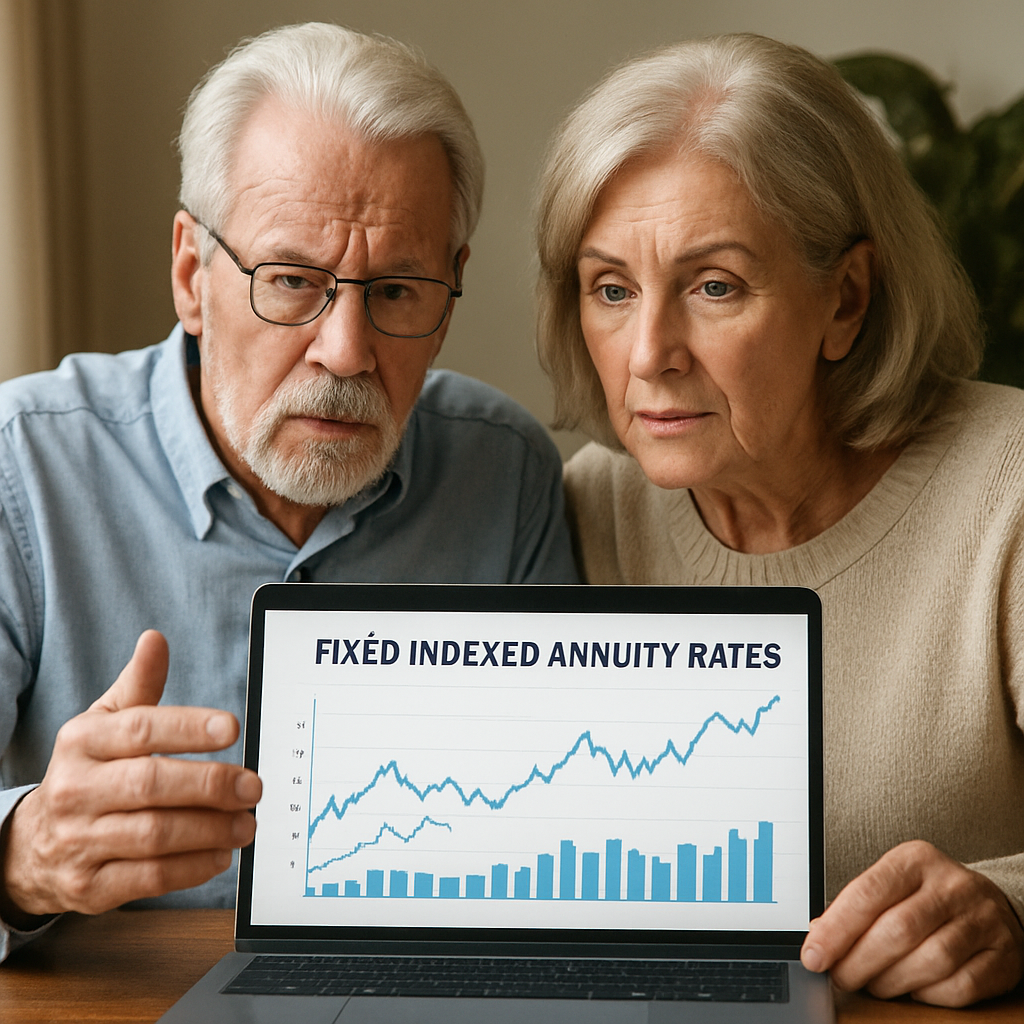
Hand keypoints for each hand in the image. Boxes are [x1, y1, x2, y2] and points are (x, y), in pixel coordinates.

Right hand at [0, 630, 261, 919]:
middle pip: (150, 784)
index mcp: (82, 742)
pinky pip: (149, 878)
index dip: (188, 727)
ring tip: (246, 823)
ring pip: (154, 835)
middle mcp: (76, 790)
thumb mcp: (104, 724)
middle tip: (253, 786)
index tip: (232, 727)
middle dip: (210, 784)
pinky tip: (220, 854)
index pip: (140, 729)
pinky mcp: (90, 886)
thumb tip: (155, 639)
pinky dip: (192, 868)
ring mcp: (80, 841)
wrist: (33, 846)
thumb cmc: (88, 772)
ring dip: (210, 830)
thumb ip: (138, 685)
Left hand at [801, 840, 1023, 1005]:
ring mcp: (982, 919)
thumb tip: (817, 938)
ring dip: (892, 981)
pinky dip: (930, 995)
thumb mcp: (891, 887)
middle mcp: (951, 885)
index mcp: (915, 860)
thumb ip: (855, 909)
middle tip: (842, 977)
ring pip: (931, 960)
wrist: (989, 905)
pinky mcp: (1004, 954)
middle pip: (898, 930)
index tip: (814, 955)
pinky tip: (914, 989)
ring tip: (875, 984)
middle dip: (860, 961)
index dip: (837, 929)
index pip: (868, 892)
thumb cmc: (926, 897)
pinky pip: (962, 986)